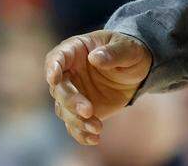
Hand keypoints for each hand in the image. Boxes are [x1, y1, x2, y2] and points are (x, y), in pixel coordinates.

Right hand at [44, 30, 151, 145]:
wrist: (135, 72)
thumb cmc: (129, 52)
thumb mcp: (127, 48)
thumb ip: (112, 53)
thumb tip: (95, 58)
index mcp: (75, 50)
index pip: (57, 57)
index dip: (53, 67)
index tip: (53, 78)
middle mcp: (69, 72)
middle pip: (58, 88)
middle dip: (70, 101)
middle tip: (88, 111)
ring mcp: (74, 92)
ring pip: (64, 110)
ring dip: (77, 121)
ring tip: (98, 127)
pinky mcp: (81, 111)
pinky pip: (74, 125)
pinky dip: (81, 134)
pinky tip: (94, 139)